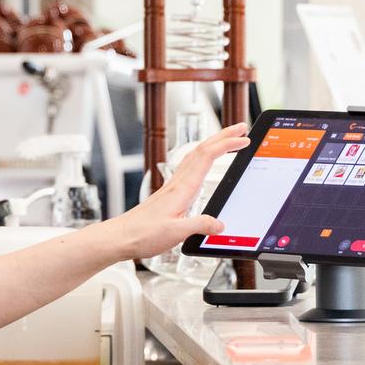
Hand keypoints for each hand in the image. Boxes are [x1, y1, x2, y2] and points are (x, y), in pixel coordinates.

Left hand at [98, 123, 250, 262]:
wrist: (120, 237)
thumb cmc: (143, 234)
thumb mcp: (175, 233)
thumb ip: (200, 226)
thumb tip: (221, 224)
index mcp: (182, 188)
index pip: (207, 157)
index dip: (226, 145)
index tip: (243, 139)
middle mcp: (178, 183)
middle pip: (203, 150)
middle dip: (224, 136)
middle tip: (241, 128)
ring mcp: (173, 186)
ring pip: (196, 156)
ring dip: (214, 144)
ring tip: (229, 139)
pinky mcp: (170, 193)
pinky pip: (190, 167)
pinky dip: (203, 157)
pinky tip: (206, 163)